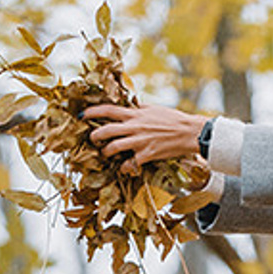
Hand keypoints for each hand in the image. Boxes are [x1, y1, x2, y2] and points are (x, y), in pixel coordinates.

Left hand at [84, 103, 210, 171]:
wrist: (189, 132)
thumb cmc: (173, 119)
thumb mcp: (153, 109)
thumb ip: (138, 109)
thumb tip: (129, 105)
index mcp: (135, 114)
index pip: (108, 110)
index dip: (93, 112)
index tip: (82, 115)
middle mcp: (134, 126)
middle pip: (106, 130)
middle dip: (95, 136)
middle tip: (92, 139)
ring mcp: (139, 141)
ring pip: (113, 147)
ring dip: (106, 152)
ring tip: (105, 154)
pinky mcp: (147, 154)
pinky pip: (129, 164)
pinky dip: (123, 167)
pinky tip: (123, 168)